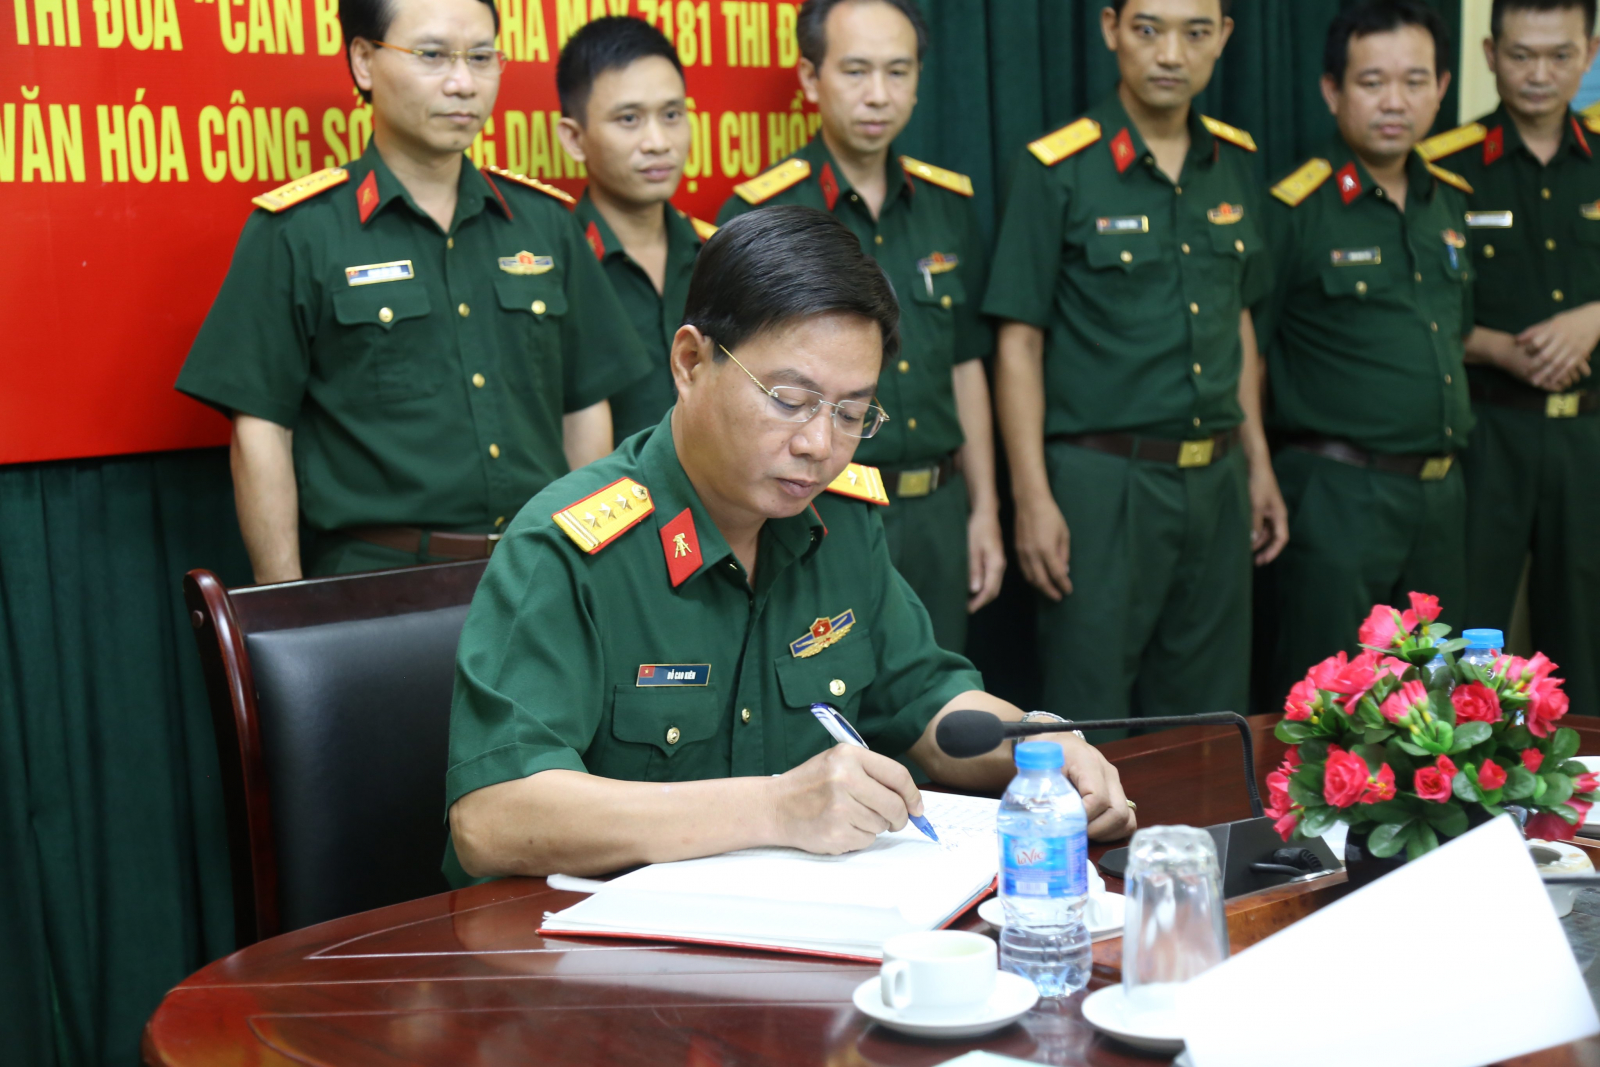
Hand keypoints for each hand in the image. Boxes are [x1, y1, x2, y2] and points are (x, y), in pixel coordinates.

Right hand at [770, 745, 922, 854]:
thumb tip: (911, 802)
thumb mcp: (837, 763)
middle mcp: (845, 778)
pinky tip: (840, 828)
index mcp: (848, 756)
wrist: (775, 806)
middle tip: (894, 821)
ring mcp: (840, 807)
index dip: (913, 795)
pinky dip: (858, 838)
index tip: (917, 808)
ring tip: (849, 818)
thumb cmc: (810, 785)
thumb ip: (872, 775)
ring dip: (873, 826)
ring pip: (880, 825)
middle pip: (894, 805)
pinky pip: (866, 840)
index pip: (897, 775)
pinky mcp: (835, 832)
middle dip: (899, 818)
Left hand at [966, 507, 1006, 612]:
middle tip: (966, 609)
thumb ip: (974, 569)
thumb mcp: (972, 548)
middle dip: (981, 602)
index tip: (967, 610)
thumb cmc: (977, 528)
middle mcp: (1000, 566)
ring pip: (993, 586)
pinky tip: (973, 588)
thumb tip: (975, 589)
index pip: (990, 590)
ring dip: (982, 596)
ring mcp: (999, 563)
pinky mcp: (995, 560)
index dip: (979, 602)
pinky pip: (992, 579)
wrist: (986, 513)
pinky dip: (983, 587)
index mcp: (996, 564)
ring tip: (968, 601)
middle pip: (994, 591)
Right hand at [1014, 497, 1072, 599]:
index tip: (1068, 591)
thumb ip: (1063, 554)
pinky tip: (1037, 580)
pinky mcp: (1016, 550)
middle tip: (1058, 597)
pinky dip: (1031, 578)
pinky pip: (1023, 570)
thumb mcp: (1064, 534)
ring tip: (1048, 591)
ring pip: (1030, 577)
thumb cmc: (1050, 515)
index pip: (1057, 574)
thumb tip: (1064, 571)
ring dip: (1040, 587)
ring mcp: (1022, 553)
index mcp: (1047, 550)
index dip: (1063, 585)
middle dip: (1051, 591)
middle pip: (1042, 580)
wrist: (1029, 502)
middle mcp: (1033, 555)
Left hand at [1037, 734, 1136, 840]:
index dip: (1084, 817)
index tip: (1067, 824)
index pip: (1097, 797)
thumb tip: (1038, 815)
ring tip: (1084, 834)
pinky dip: (1113, 832)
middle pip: (1117, 812)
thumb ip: (1038, 788)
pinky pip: (1127, 819)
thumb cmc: (1045, 751)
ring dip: (1106, 833)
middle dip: (1097, 830)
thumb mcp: (1038, 765)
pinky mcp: (1117, 793)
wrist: (1056, 740)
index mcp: (1088, 763)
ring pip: (1126, 819)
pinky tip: (1094, 831)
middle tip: (1076, 834)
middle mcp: (1108, 773)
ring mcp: (1115, 784)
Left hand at [1248, 459, 1288, 565]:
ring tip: (1243, 549)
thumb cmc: (1258, 483)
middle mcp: (1275, 515)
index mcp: (1280, 515)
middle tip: (1249, 560)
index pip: (1281, 539)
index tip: (1261, 561)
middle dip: (1262, 548)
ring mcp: (1267, 511)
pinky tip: (1242, 535)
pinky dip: (1252, 531)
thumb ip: (1254, 524)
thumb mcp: (1255, 505)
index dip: (1273, 552)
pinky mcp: (1259, 506)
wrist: (1254, 464)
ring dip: (1256, 540)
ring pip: (1264, 531)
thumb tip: (1253, 541)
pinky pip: (1258, 523)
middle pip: (1272, 537)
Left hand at [1519, 306, 1599, 392]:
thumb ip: (1535, 331)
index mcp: (1554, 329)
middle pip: (1546, 355)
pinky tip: (1552, 381)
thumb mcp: (1552, 322)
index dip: (1529, 349)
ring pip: (1556, 363)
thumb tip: (1516, 340)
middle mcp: (1562, 339)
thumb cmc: (1569, 320)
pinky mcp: (1580, 354)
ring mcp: (1572, 347)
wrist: (1594, 319)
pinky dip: (1560, 374)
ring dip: (1545, 374)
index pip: (1537, 341)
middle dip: (1534, 365)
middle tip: (1524, 372)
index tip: (1523, 353)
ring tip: (1534, 383)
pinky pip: (1569, 366)